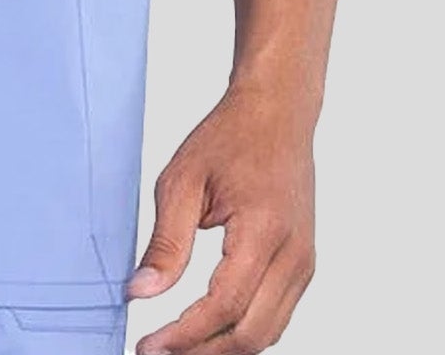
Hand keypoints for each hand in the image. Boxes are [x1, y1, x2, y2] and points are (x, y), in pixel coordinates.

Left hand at [124, 81, 318, 351]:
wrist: (278, 113)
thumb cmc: (230, 136)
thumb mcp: (183, 179)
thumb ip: (165, 242)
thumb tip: (140, 292)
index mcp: (263, 230)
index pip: (224, 305)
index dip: (185, 334)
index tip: (149, 346)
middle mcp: (294, 255)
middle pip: (251, 333)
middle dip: (203, 352)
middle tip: (158, 352)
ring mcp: (304, 262)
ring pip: (268, 332)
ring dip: (224, 347)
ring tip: (179, 346)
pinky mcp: (303, 264)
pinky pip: (276, 315)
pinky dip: (243, 331)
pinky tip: (209, 329)